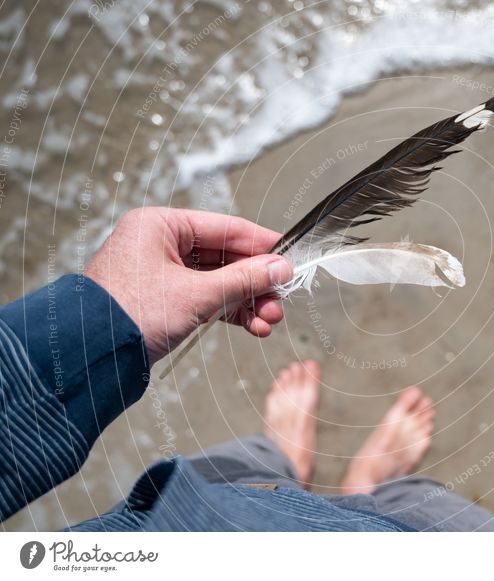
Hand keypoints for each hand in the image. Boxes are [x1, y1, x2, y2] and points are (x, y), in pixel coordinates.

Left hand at [85, 207, 292, 364]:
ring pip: (219, 281)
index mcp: (160, 225)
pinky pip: (207, 299)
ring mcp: (162, 273)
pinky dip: (230, 311)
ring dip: (247, 301)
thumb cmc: (128, 315)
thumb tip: (280, 268)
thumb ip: (244, 279)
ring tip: (270, 318)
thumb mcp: (197, 294)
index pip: (226, 228)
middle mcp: (161, 244)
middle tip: (281, 296)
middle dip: (256, 282)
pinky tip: (254, 326)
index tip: (289, 257)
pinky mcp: (165, 300)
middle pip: (225, 257)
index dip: (262, 245)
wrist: (90, 357)